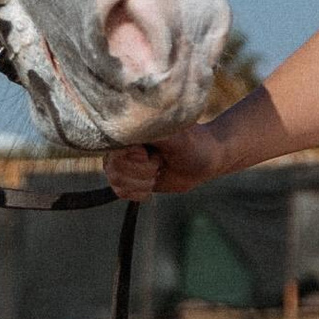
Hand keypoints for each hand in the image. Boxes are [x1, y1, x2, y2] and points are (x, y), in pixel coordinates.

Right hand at [101, 117, 229, 199]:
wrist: (204, 161)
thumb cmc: (193, 145)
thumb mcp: (175, 138)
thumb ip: (151, 132)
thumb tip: (130, 127)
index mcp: (131, 126)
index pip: (114, 148)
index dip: (136, 158)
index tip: (152, 154)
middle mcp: (122, 141)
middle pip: (115, 168)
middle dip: (143, 172)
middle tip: (161, 160)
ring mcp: (122, 159)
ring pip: (117, 181)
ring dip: (143, 182)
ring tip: (159, 169)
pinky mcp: (126, 176)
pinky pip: (120, 191)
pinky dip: (139, 192)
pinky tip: (153, 182)